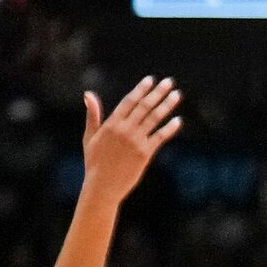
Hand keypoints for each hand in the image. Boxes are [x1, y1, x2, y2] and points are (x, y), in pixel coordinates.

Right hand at [79, 76, 182, 196]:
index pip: (129, 101)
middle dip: (158, 92)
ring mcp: (136, 141)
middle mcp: (125, 129)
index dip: (141, 89)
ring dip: (166, 105)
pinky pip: (160, 137)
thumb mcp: (90, 136)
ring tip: (177, 95)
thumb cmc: (94, 162)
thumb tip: (88, 94)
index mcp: (111, 124)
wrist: (102, 186)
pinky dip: (170, 128)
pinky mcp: (145, 153)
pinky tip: (178, 120)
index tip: (150, 80)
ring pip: (154, 118)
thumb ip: (93, 115)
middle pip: (144, 106)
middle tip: (169, 82)